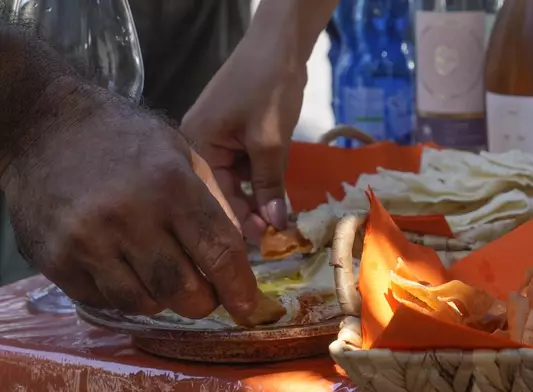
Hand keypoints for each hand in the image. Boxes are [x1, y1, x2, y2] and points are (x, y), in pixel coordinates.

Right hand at [1, 86, 258, 318]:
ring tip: (164, 276)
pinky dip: (126, 294)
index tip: (248, 306)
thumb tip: (237, 254)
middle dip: (204, 301)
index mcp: (170, 186)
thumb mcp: (182, 153)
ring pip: (144, 304)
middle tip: (206, 293)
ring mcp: (88, 242)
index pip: (218, 251)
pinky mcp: (56, 260)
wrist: (45, 125)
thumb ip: (214, 202)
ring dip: (164, 300)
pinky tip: (128, 270)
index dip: (239, 286)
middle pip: (183, 290)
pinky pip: (104, 301)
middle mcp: (130, 218)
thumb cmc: (123, 136)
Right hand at [181, 33, 307, 244]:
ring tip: (276, 226)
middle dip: (249, 214)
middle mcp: (199, 148)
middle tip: (273, 240)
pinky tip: (276, 200)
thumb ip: (269, 185)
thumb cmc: (268, 87)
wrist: (279, 44)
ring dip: (258, 200)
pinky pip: (246, 167)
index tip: (259, 248)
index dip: (237, 224)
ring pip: (237, 182)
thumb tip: (274, 226)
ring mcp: (217, 141)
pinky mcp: (235, 136)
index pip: (213, 197)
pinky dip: (262, 181)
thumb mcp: (269, 140)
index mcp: (195, 147)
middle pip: (223, 192)